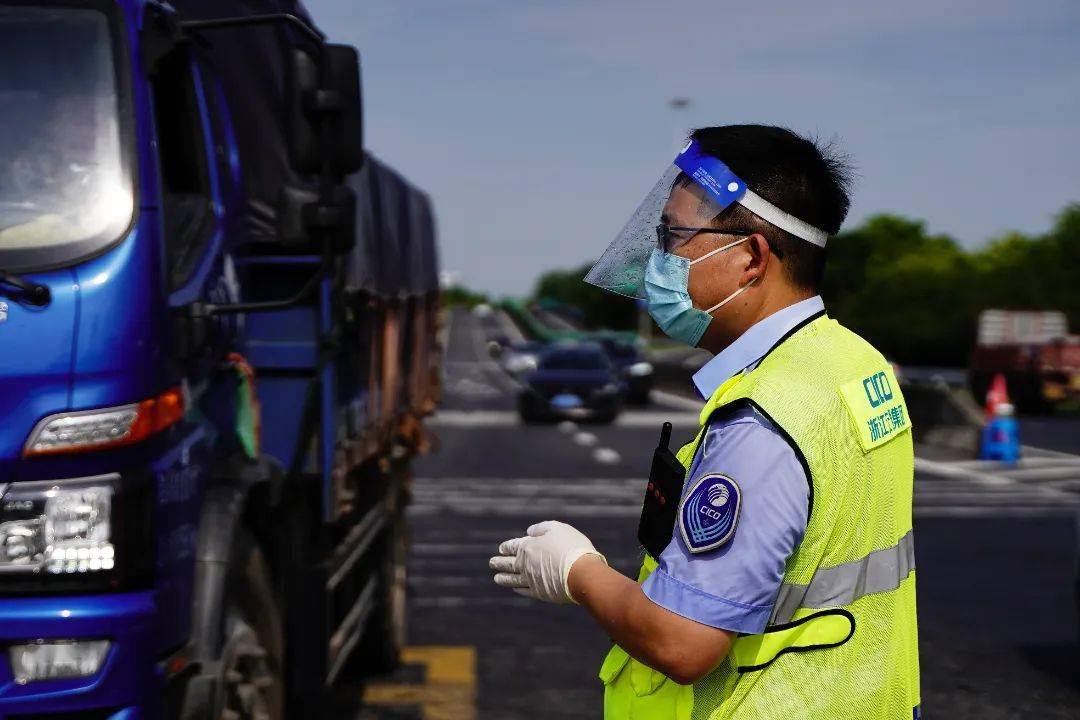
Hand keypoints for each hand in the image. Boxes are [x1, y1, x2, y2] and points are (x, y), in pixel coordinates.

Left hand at [489, 520, 606, 603]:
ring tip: (496, 578)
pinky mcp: (540, 592)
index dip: (506, 547)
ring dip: (504, 578)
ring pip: (513, 579)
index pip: (512, 546)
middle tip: (492, 563)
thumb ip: (541, 528)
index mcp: (528, 546)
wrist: (582, 572)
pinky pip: (524, 591)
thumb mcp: (557, 528)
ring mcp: (531, 579)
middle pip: (509, 563)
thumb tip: (528, 531)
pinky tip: (515, 588)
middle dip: (499, 562)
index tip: (501, 549)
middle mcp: (526, 564)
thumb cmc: (571, 546)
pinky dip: (518, 589)